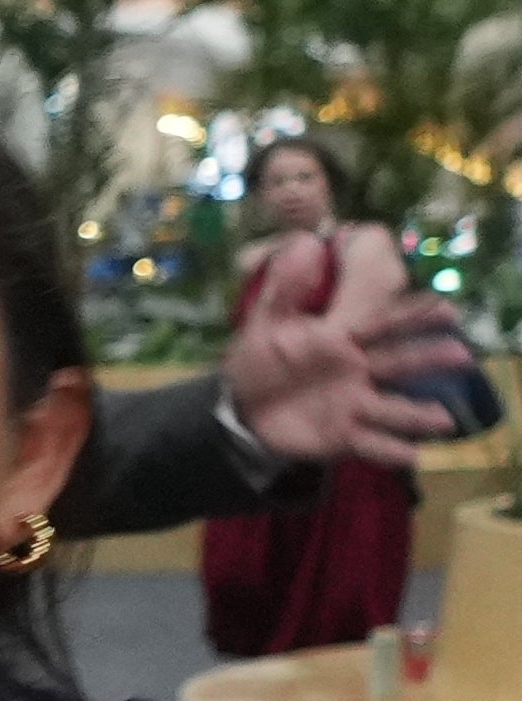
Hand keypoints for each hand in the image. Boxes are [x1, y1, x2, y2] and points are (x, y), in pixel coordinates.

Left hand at [213, 222, 467, 465]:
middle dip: (429, 359)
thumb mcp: (267, 324)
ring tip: (444, 420)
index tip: (446, 308)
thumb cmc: (261, 361)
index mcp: (343, 340)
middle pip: (398, 363)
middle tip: (461, 356)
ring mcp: (353, 404)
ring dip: (418, 414)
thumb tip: (304, 244)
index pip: (383, 324)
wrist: (240, 408)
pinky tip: (413, 455)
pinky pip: (369, 444)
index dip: (413, 317)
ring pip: (392, 408)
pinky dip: (390, 450)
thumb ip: (286, 289)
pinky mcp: (341, 435)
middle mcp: (357, 371)